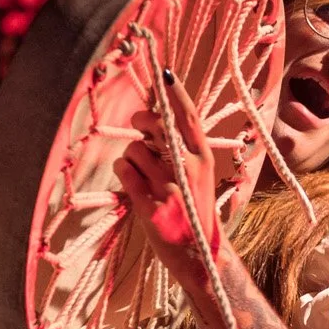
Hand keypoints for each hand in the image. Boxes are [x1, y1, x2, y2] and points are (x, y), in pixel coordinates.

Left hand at [114, 72, 228, 272]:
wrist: (202, 256)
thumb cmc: (196, 210)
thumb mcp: (199, 176)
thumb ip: (181, 148)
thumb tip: (152, 116)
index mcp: (204, 158)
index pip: (188, 116)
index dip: (174, 92)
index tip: (164, 71)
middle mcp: (189, 169)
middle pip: (155, 125)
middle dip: (141, 123)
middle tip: (139, 130)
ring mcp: (169, 188)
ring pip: (134, 149)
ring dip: (131, 158)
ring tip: (143, 175)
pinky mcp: (150, 206)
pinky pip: (124, 171)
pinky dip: (124, 174)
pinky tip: (134, 185)